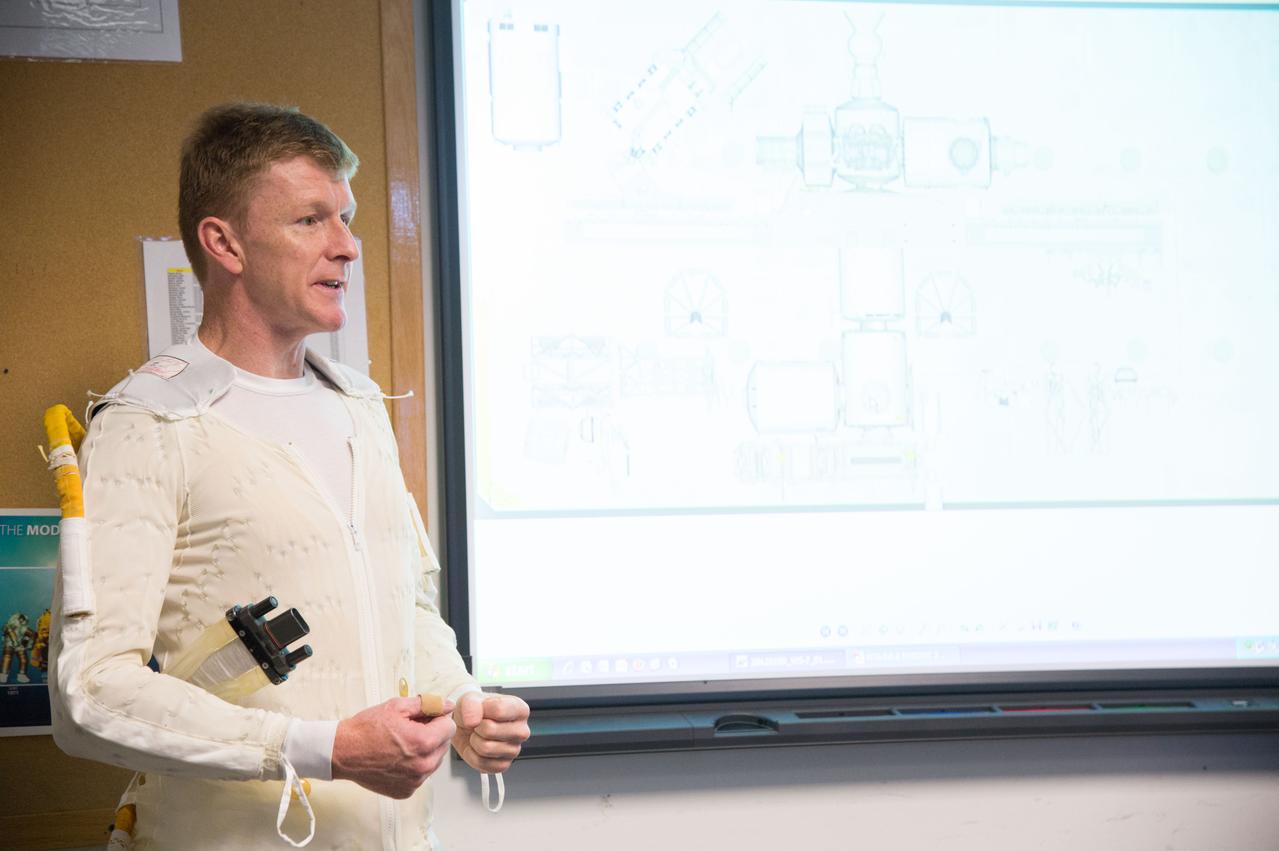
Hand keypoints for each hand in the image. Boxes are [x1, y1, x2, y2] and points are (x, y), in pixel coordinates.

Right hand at [332, 696, 455, 798]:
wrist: (343, 752)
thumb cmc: (366, 729)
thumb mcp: (397, 707)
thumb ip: (427, 704)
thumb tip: (448, 705)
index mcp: (423, 743)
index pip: (449, 727)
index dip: (437, 718)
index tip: (424, 718)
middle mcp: (422, 765)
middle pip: (443, 745)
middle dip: (432, 734)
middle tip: (411, 729)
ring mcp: (415, 781)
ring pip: (434, 761)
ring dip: (425, 750)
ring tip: (402, 743)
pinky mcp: (406, 791)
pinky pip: (421, 775)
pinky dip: (414, 766)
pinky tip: (397, 757)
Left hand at [452, 692, 530, 773]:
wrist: (468, 726)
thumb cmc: (476, 710)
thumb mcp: (470, 698)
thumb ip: (471, 704)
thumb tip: (472, 721)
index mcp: (520, 709)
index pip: (499, 710)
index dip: (481, 710)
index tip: (481, 710)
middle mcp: (521, 730)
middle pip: (490, 730)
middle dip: (476, 727)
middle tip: (478, 724)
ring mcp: (514, 750)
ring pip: (485, 748)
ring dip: (474, 741)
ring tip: (478, 735)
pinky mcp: (504, 765)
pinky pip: (482, 763)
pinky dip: (472, 755)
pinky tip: (477, 747)